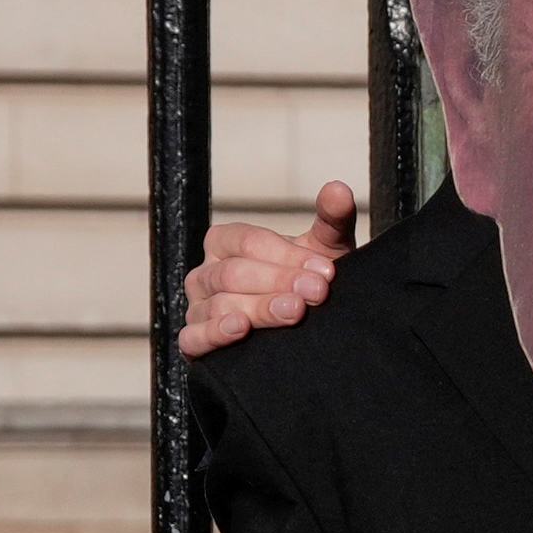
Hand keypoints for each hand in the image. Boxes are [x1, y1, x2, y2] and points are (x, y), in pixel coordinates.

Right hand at [173, 182, 359, 357]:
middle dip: (279, 282)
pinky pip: (193, 338)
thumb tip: (339, 189)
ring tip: (294, 311)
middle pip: (234, 274)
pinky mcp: (195, 344)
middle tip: (317, 292)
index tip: (325, 270)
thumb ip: (331, 220)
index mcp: (226, 243)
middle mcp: (206, 274)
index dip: (286, 256)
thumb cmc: (308, 284)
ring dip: (260, 308)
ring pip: (220, 305)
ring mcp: (197, 309)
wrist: (307, 329)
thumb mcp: (324, 251)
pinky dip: (214, 334)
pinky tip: (240, 329)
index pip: (248, 243)